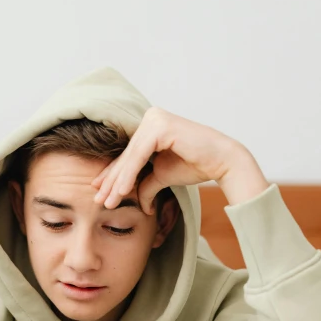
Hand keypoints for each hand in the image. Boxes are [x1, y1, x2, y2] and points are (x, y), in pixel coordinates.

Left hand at [92, 107, 269, 212]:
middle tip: (99, 200)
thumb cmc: (195, 164)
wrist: (222, 161)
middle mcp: (150, 117)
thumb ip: (145, 183)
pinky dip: (129, 175)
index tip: (100, 192)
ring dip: (118, 182)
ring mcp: (155, 119)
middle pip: (126, 156)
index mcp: (150, 125)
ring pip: (130, 157)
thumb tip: (138, 203)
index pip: (127, 154)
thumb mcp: (163, 175)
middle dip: (111, 181)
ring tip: (108, 202)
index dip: (112, 175)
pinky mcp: (161, 126)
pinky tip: (121, 191)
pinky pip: (139, 155)